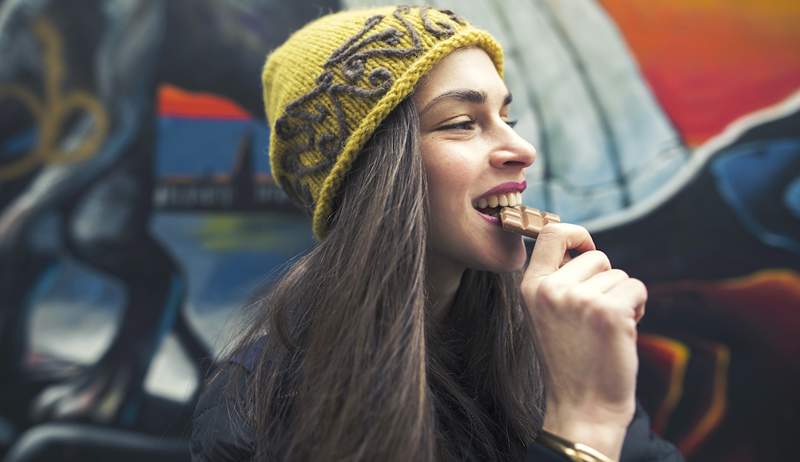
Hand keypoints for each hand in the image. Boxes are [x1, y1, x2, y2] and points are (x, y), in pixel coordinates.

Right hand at [521, 223, 646, 459]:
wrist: (582, 406)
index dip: (576, 234)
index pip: (551, 232)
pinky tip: (621, 333)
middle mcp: (551, 290)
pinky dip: (639, 308)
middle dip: (606, 280)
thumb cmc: (571, 360)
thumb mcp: (548, 314)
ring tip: (605, 330)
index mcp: (531, 288)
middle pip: (596, 256)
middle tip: (597, 315)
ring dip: (622, 298)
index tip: (587, 249)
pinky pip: (637, 288)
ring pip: (619, 275)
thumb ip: (559, 280)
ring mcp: (579, 300)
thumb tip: (585, 247)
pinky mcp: (609, 312)